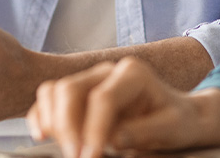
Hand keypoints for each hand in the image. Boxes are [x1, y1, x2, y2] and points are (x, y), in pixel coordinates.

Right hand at [26, 57, 219, 157]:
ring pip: (54, 91)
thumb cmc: (176, 122)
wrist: (178, 117)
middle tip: (76, 157)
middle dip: (68, 126)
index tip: (91, 156)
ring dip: (53, 122)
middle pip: (70, 89)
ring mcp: (90, 80)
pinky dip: (41, 116)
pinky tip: (42, 135)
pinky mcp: (78, 94)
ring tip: (67, 150)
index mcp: (133, 73)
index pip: (102, 97)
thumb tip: (113, 138)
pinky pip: (48, 99)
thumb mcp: (172, 128)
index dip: (93, 130)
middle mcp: (107, 71)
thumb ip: (144, 132)